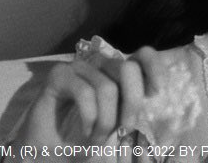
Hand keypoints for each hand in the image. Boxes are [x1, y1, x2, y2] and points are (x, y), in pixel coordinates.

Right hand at [11, 46, 164, 158]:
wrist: (50, 152)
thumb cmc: (87, 134)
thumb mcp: (119, 119)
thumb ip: (135, 102)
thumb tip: (157, 91)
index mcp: (119, 71)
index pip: (144, 54)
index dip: (155, 67)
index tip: (157, 91)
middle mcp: (101, 63)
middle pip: (129, 70)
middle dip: (132, 102)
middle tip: (127, 128)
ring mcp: (79, 66)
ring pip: (107, 87)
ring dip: (106, 121)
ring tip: (98, 138)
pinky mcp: (59, 75)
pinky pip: (84, 92)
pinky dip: (89, 118)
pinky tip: (86, 132)